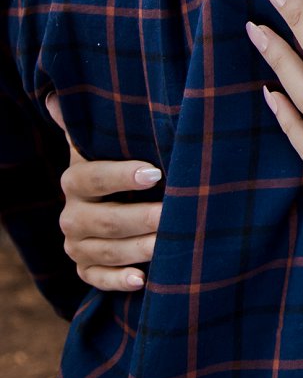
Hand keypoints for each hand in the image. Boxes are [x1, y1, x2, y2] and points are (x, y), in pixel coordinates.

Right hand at [45, 94, 161, 291]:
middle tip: (174, 214)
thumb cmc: (120, 161)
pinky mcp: (86, 268)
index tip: (155, 173)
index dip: (122, 176)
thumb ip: (84, 122)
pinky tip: (143, 279)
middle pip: (104, 220)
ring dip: (138, 249)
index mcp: (76, 180)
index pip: (93, 177)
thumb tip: (54, 95)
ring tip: (168, 244)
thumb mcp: (104, 141)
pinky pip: (98, 280)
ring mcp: (77, 244)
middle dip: (141, 217)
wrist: (110, 200)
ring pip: (106, 251)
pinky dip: (119, 281)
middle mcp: (72, 214)